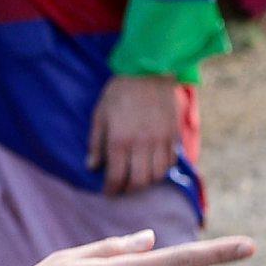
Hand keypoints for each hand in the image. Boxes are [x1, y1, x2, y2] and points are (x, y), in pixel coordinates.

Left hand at [89, 74, 186, 194]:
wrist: (149, 72)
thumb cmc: (119, 93)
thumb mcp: (100, 115)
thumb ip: (96, 143)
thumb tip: (92, 167)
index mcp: (119, 140)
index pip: (115, 176)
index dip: (111, 189)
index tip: (108, 192)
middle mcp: (141, 145)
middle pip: (138, 181)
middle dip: (129, 189)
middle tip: (123, 188)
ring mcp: (160, 141)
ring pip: (157, 175)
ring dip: (147, 181)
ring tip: (138, 178)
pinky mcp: (173, 136)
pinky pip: (170, 162)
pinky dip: (162, 169)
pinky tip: (154, 165)